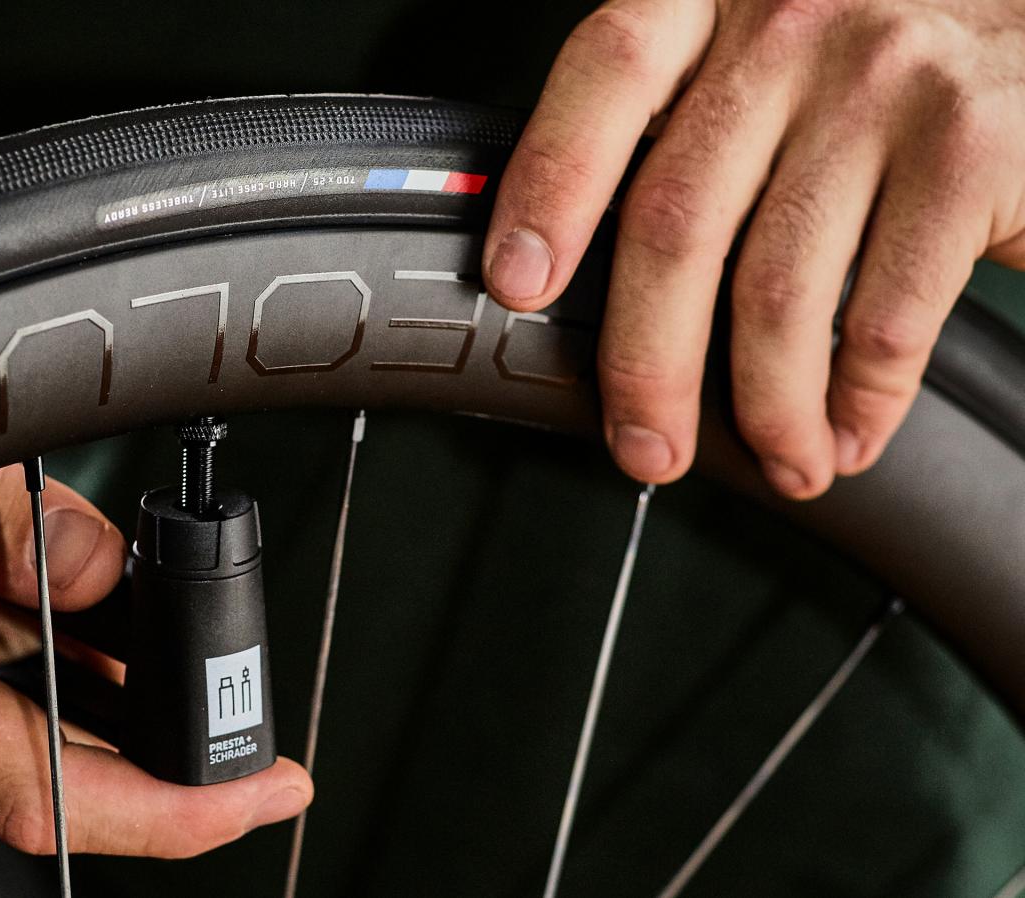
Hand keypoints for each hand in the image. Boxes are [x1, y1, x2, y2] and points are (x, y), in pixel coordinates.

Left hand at [483, 0, 1024, 497]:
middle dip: (647, 364)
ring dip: (765, 410)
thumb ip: (692, 115)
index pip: (607, 76)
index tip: (516, 283)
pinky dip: (860, 402)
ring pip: (776, 292)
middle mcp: (793, 24)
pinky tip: (847, 432)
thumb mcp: (774, 40)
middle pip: (674, 221)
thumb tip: (582, 267)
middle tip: (646, 445)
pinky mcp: (971, 150)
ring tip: (778, 461)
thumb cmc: (889, 46)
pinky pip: (885, 317)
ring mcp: (885, 83)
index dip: (547, 184)